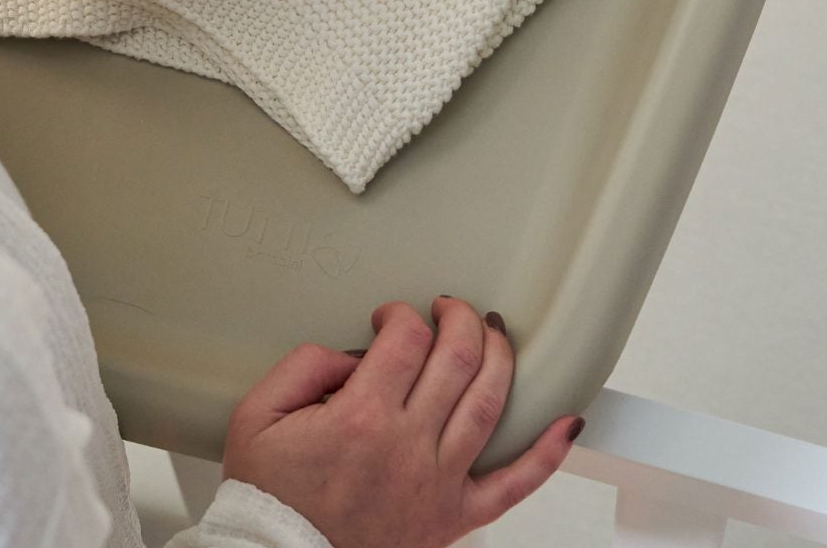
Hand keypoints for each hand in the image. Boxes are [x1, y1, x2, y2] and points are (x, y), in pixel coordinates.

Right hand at [220, 296, 583, 547]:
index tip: (389, 319)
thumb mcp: (258, 415)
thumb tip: (349, 354)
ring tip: (493, 332)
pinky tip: (568, 421)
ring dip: (499, 356)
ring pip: (490, 403)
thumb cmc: (271, 497)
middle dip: (458, 318)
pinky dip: (548, 453)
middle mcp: (408, 446)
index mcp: (362, 417)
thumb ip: (303, 365)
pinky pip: (515, 485)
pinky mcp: (453, 517)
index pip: (406, 338)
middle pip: (458, 358)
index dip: (401, 314)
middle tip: (448, 308)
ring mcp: (438, 482)